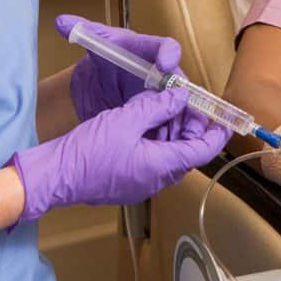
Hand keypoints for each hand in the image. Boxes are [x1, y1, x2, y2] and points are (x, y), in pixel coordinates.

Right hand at [12, 88, 229, 221]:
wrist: (55, 177)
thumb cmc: (87, 152)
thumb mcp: (125, 120)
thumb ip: (156, 107)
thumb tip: (179, 96)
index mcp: (161, 166)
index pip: (202, 151)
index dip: (216, 133)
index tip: (225, 119)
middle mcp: (156, 180)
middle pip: (185, 152)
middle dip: (188, 126)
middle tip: (186, 102)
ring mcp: (140, 184)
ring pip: (167, 155)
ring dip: (169, 132)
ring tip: (163, 106)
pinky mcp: (126, 182)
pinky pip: (150, 160)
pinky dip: (153, 141)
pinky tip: (142, 122)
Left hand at [58, 14, 184, 126]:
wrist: (101, 81)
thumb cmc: (105, 56)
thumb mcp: (95, 43)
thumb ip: (80, 31)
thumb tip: (61, 22)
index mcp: (149, 50)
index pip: (166, 47)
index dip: (168, 54)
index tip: (164, 64)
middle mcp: (163, 72)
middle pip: (183, 84)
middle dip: (185, 100)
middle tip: (185, 109)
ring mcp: (163, 95)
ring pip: (183, 109)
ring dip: (185, 123)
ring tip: (182, 138)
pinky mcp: (159, 114)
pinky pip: (172, 126)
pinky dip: (172, 138)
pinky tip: (169, 150)